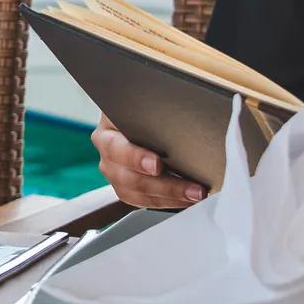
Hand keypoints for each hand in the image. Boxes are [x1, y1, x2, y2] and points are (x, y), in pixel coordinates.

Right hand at [91, 115, 205, 208]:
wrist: (138, 116)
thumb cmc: (144, 107)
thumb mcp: (146, 101)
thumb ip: (156, 107)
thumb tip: (183, 108)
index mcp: (107, 130)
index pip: (118, 147)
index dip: (136, 158)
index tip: (157, 165)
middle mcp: (107, 153)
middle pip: (129, 177)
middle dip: (165, 185)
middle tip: (192, 188)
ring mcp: (114, 172)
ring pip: (137, 193)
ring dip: (170, 197)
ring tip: (196, 194)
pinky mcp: (125, 187)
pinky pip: (144, 202)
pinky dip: (167, 202)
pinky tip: (186, 199)